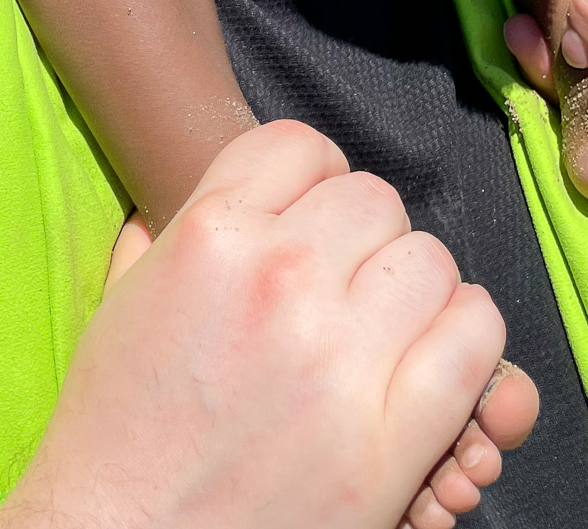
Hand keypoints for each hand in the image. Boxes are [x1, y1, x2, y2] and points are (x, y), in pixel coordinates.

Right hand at [0, 121, 537, 528]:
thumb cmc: (116, 431)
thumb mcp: (121, 302)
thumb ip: (162, 235)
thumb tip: (178, 199)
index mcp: (209, 233)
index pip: (304, 146)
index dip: (313, 180)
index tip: (312, 220)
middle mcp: (278, 276)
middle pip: (375, 198)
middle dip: (364, 237)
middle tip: (346, 286)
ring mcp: (336, 356)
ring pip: (430, 260)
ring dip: (416, 289)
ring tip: (389, 327)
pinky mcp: (387, 440)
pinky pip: (471, 340)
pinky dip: (470, 338)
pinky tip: (441, 356)